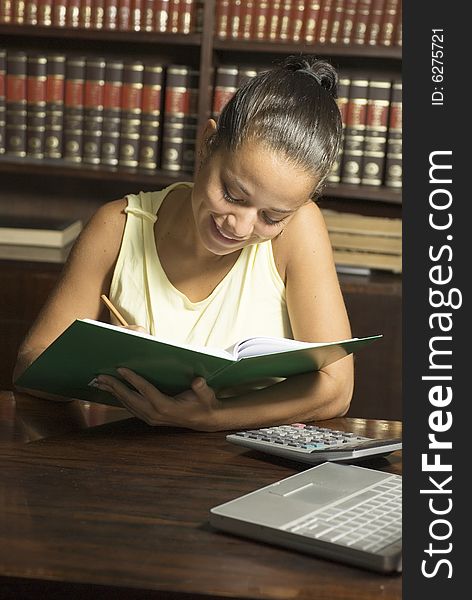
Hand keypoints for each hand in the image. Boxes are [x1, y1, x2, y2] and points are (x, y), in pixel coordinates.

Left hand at [93, 368, 220, 430]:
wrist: (204, 419)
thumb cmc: (205, 403)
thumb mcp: (206, 395)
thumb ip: (202, 388)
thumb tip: (198, 380)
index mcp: (166, 406)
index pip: (145, 390)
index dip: (133, 379)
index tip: (120, 369)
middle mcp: (155, 414)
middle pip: (130, 398)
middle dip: (115, 387)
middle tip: (101, 376)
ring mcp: (151, 418)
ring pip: (128, 404)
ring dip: (114, 393)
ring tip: (101, 382)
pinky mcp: (149, 418)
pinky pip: (131, 408)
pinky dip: (120, 399)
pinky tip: (113, 391)